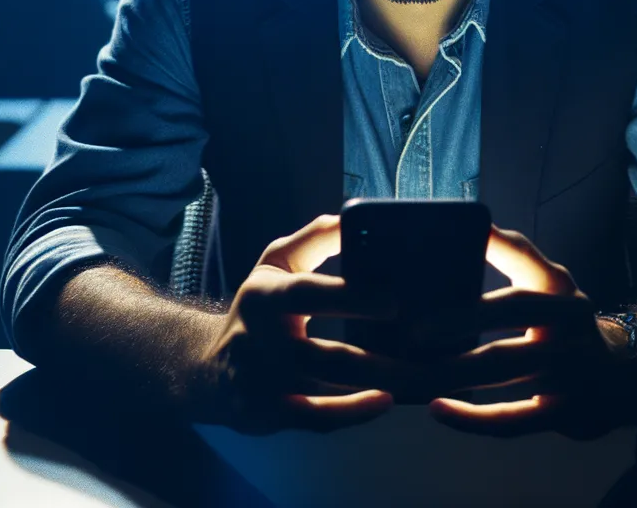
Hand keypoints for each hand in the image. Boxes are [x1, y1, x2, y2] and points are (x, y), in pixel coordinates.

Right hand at [191, 214, 404, 434]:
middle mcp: (261, 342)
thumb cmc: (256, 309)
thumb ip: (311, 240)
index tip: (395, 302)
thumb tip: (348, 217)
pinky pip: (317, 418)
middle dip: (383, 360)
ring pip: (331, 389)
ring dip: (380, 387)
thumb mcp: (274, 265)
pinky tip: (386, 402)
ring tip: (425, 380)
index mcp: (265, 297)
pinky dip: (353, 413)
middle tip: (430, 357)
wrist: (206, 368)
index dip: (351, 298)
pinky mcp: (270, 414)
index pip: (309, 295)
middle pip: (330, 356)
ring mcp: (266, 383)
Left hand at [424, 226, 636, 439]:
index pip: (521, 276)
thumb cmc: (566, 321)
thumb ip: (516, 254)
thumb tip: (477, 223)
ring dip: (451, 373)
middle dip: (457, 326)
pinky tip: (438, 409)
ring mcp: (568, 374)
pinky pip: (513, 420)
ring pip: (501, 372)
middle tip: (410, 333)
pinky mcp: (563, 413)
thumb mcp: (552, 281)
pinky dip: (473, 419)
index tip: (436, 281)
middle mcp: (570, 330)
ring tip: (408, 373)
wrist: (624, 372)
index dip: (483, 275)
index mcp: (562, 293)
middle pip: (508, 324)